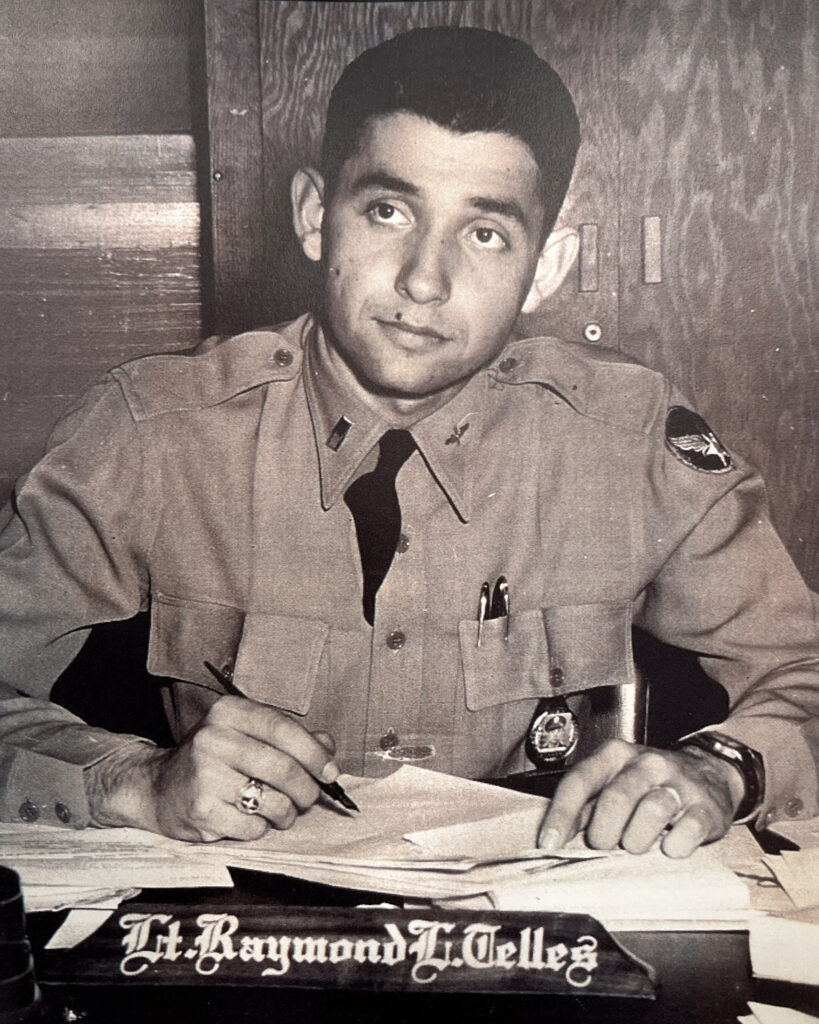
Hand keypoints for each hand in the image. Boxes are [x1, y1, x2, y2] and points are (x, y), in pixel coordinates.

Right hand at [85, 695, 338, 841]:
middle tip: (309, 797)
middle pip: (283, 768)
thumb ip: (289, 737)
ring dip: (287, 813)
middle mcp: (213, 739)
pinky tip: (249, 819)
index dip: (314, 752)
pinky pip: (254, 828)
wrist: (157, 788)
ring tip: (280, 810)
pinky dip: (261, 828)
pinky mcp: (201, 811)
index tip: (330, 772)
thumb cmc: (214, 759)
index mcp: (228, 712)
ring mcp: (204, 776)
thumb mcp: (247, 735)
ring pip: (274, 802)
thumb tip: (328, 750)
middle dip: (307, 789)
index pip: (283, 728)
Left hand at [537, 739, 744, 857]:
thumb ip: (585, 806)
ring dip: (637, 839)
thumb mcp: (614, 783)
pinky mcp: (706, 806)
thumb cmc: (650, 784)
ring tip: (634, 845)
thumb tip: (556, 837)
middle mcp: (647, 763)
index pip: (580, 780)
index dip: (562, 814)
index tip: (549, 843)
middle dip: (603, 831)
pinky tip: (669, 847)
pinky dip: (675, 845)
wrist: (710, 773)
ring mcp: (679, 783)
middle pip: (616, 797)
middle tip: (603, 845)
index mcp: (615, 755)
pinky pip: (688, 829)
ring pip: (652, 810)